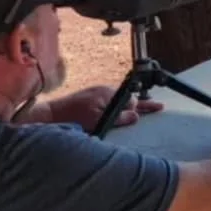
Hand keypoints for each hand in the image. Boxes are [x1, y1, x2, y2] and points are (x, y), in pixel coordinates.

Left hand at [49, 86, 163, 129]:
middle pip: (128, 98)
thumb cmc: (73, 117)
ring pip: (119, 99)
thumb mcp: (99, 120)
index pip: (132, 100)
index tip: (155, 110)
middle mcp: (104, 90)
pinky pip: (110, 100)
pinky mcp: (91, 96)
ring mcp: (97, 92)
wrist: (51, 114)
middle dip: (141, 103)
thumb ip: (120, 118)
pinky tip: (122, 110)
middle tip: (159, 106)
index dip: (140, 108)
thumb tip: (136, 115)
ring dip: (128, 105)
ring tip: (147, 108)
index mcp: (108, 94)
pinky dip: (118, 105)